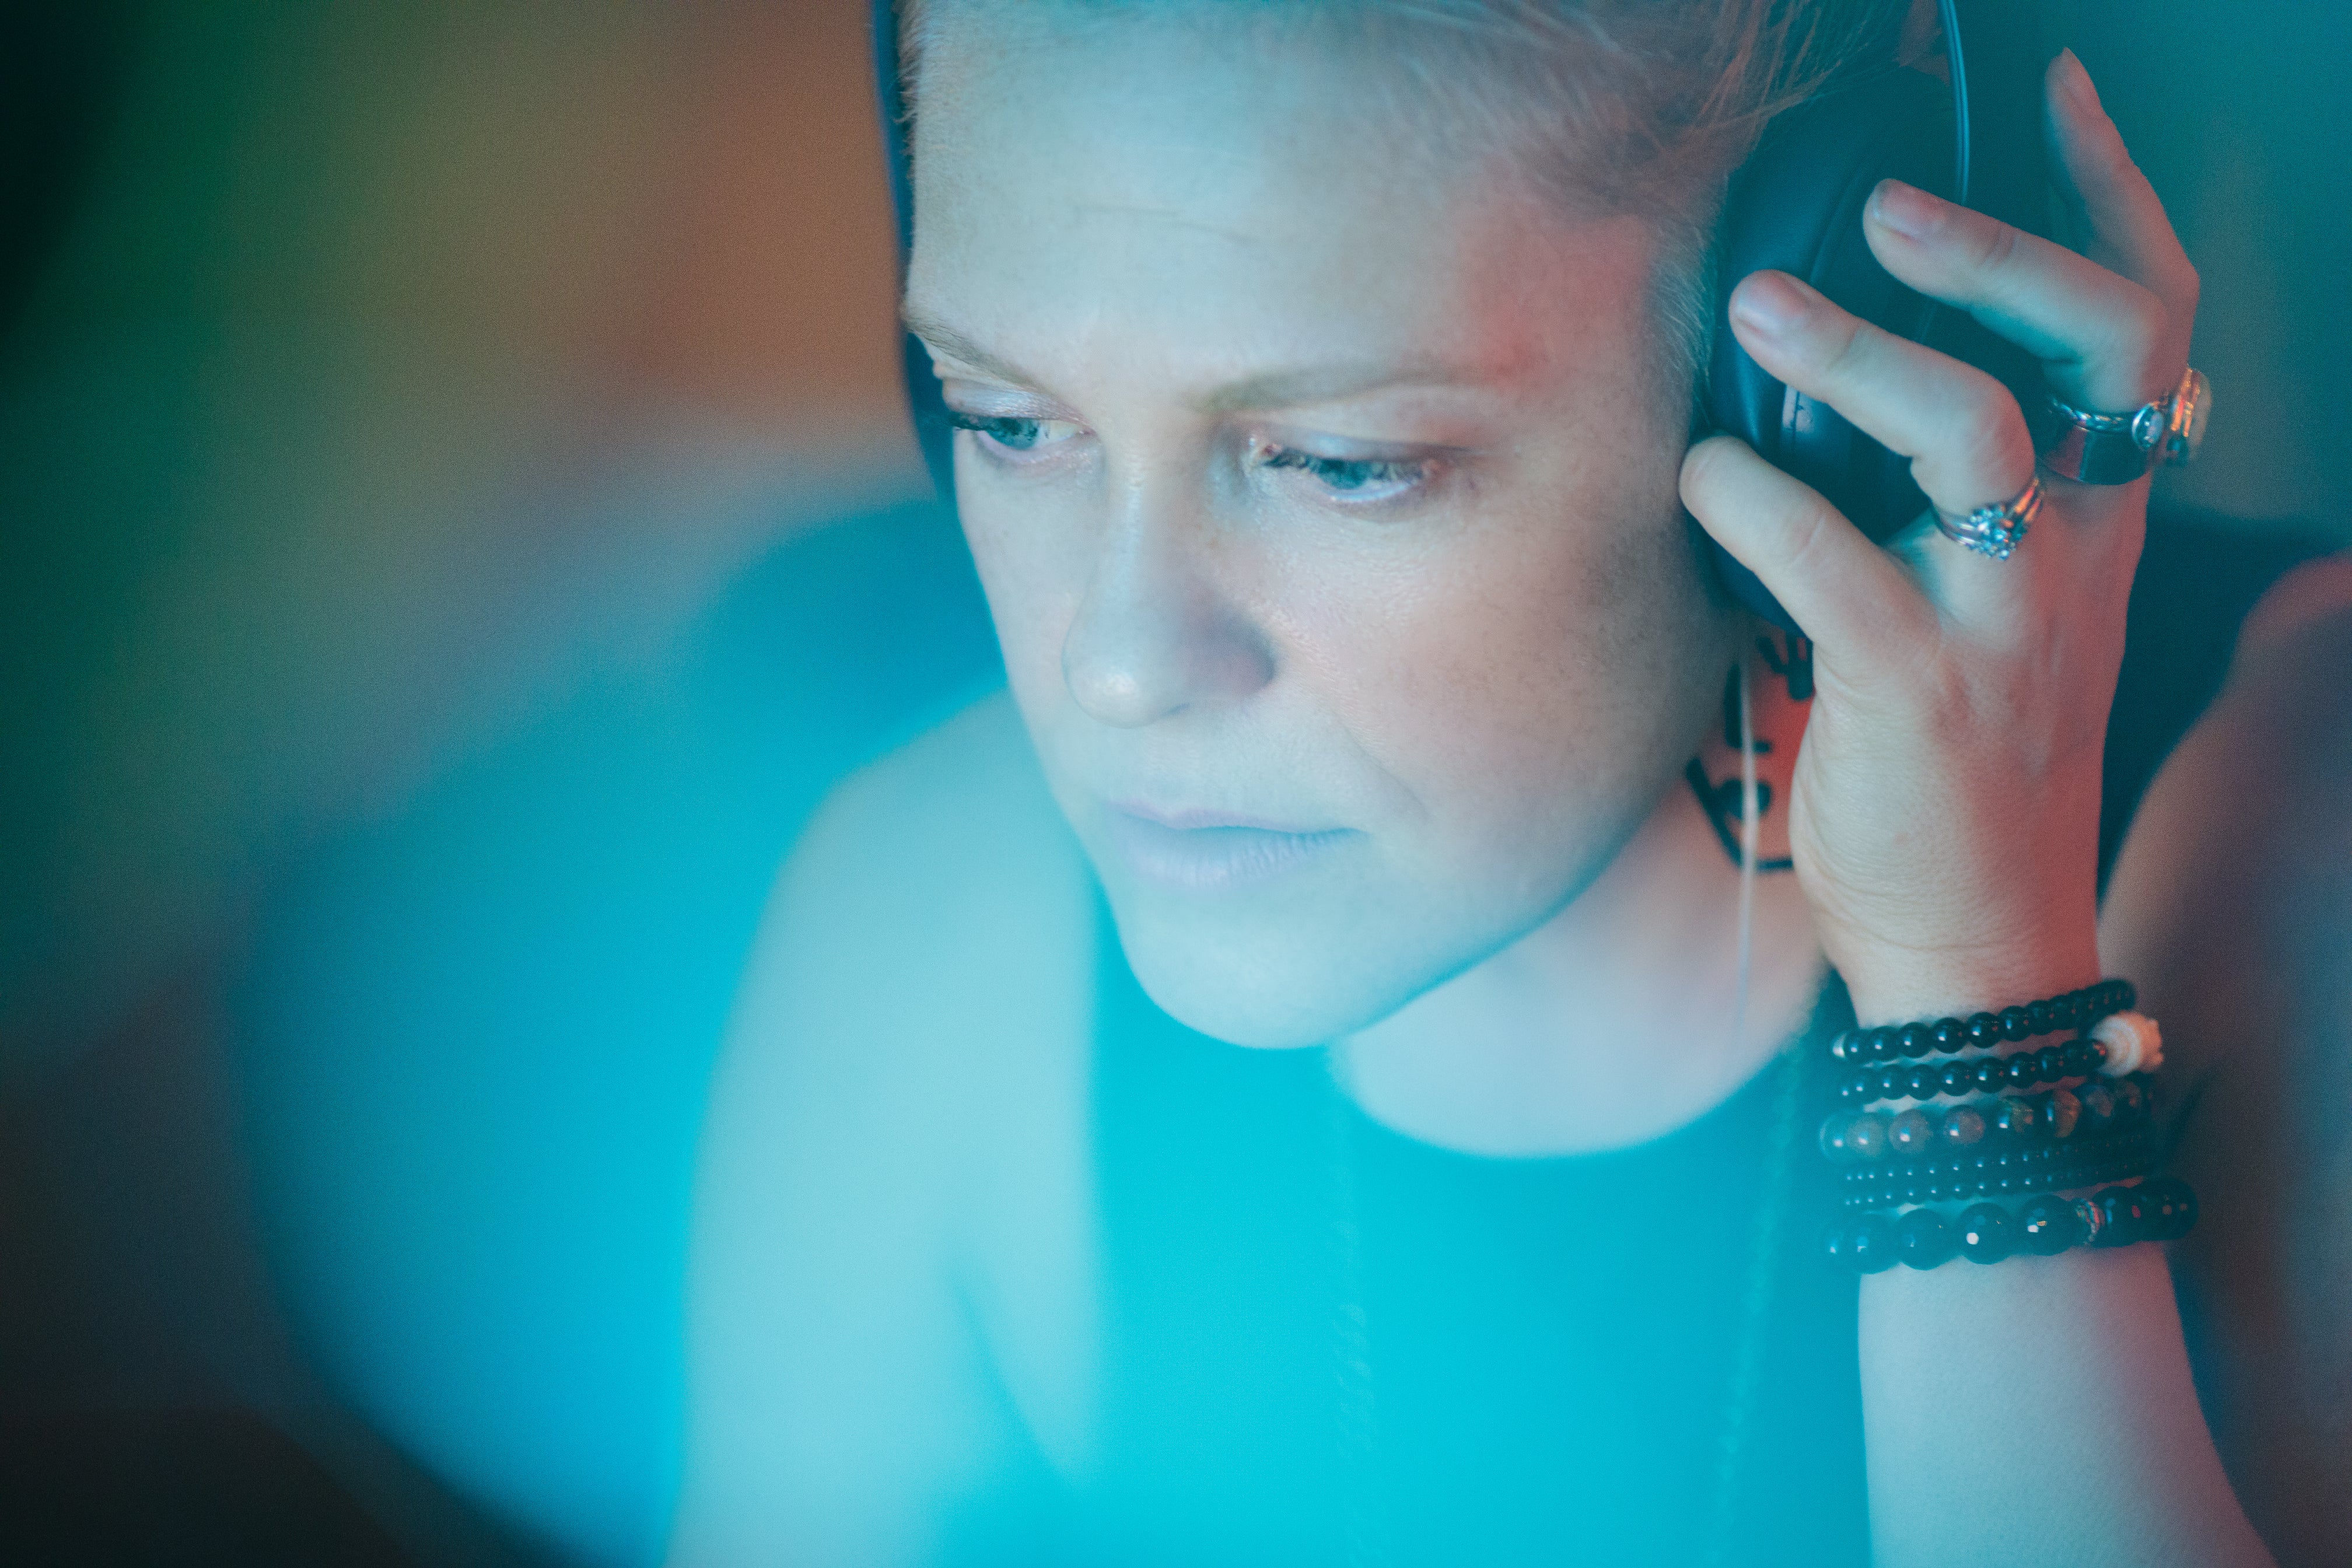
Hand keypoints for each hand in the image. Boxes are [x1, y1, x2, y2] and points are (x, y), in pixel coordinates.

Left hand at [1679, 50, 2199, 1025]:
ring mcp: (2007, 622)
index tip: (2049, 96)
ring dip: (1865, 353)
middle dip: (2000, 250)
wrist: (1978, 934)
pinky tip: (1701, 478)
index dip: (2107, 196)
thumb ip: (1938, 495)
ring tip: (1765, 306)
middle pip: (2101, 343)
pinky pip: (1844, 570)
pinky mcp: (1921, 695)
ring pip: (1976, 436)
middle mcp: (2075, 550)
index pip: (2144, 323)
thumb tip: (1816, 365)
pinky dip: (1759, 505)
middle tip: (1886, 203)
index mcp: (2096, 517)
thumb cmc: (1955, 756)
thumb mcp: (1988, 604)